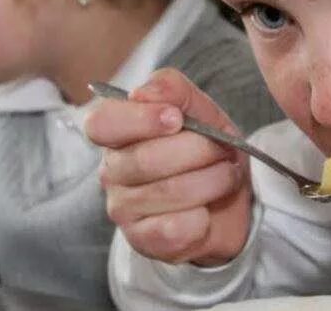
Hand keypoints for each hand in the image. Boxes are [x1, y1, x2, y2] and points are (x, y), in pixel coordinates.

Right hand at [84, 68, 252, 265]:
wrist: (228, 200)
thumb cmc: (205, 149)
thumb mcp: (200, 110)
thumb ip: (173, 90)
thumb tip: (143, 92)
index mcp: (118, 132)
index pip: (102, 123)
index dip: (139, 119)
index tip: (176, 118)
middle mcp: (112, 170)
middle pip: (145, 159)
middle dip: (198, 150)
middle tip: (222, 149)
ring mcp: (123, 208)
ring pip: (168, 192)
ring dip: (211, 181)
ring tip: (226, 175)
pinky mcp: (142, 240)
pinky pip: (173, 229)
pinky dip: (202, 219)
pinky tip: (207, 212)